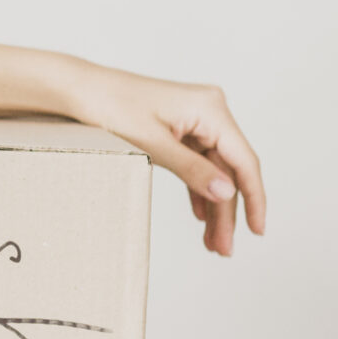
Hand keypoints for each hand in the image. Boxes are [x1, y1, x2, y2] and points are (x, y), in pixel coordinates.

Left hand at [63, 62, 267, 255]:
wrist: (80, 89)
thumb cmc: (111, 106)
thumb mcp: (152, 144)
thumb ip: (191, 170)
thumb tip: (227, 193)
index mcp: (210, 109)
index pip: (243, 160)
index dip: (255, 197)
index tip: (258, 230)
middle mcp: (210, 111)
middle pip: (229, 170)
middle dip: (228, 211)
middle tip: (224, 249)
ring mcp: (196, 120)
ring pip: (214, 171)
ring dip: (214, 206)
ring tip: (212, 243)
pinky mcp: (182, 129)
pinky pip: (198, 164)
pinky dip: (198, 190)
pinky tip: (200, 217)